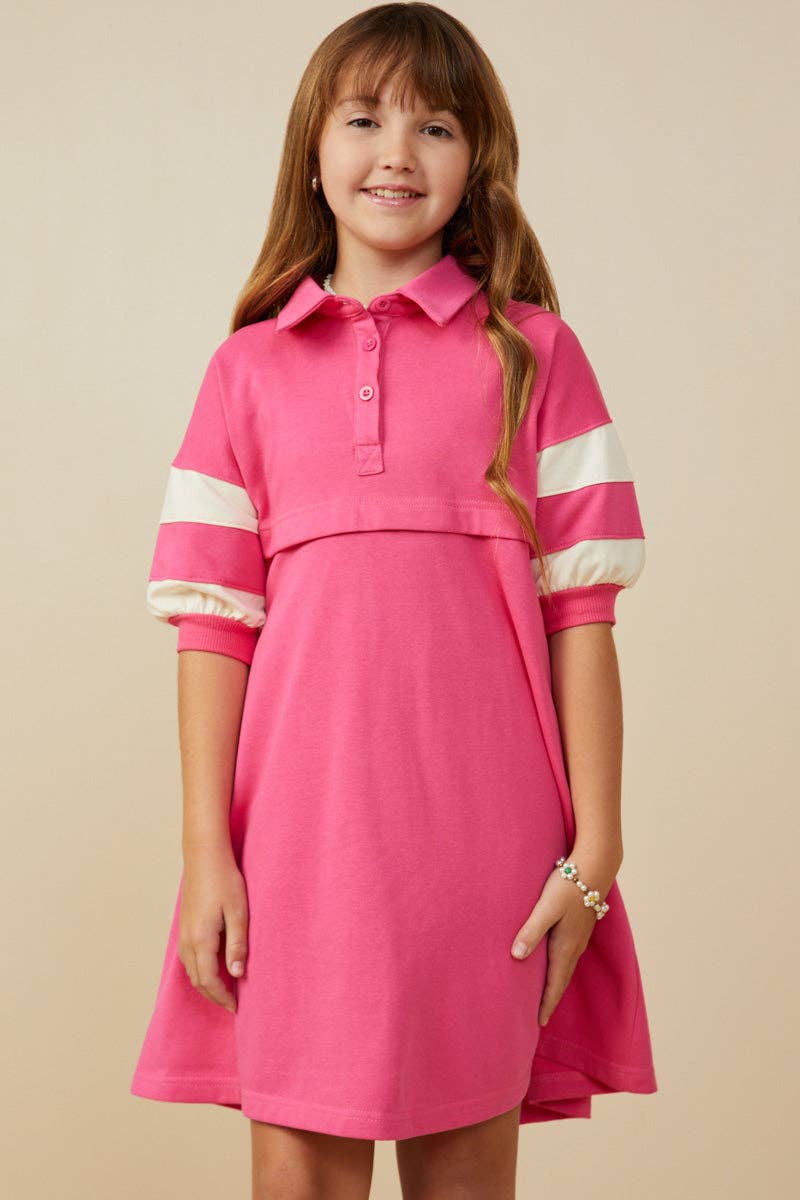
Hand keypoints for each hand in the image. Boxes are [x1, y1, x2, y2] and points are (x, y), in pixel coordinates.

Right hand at [178, 847, 248, 1013]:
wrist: (204, 857)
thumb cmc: (225, 881)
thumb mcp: (238, 913)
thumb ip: (238, 945)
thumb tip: (237, 975)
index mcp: (201, 939)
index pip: (209, 981)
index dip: (222, 997)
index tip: (236, 1007)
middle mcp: (187, 940)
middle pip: (197, 980)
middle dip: (214, 995)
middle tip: (232, 1004)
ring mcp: (183, 933)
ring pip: (191, 970)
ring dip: (206, 984)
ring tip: (225, 990)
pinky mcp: (185, 926)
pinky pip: (189, 958)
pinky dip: (200, 970)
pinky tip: (214, 968)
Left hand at [509, 845, 620, 1025]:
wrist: (595, 866)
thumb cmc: (567, 885)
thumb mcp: (545, 908)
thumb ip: (530, 931)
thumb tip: (516, 957)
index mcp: (565, 946)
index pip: (554, 983)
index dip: (546, 1003)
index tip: (539, 1023)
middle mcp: (574, 946)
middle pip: (561, 979)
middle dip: (551, 999)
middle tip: (541, 1017)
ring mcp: (579, 936)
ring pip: (566, 967)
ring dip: (557, 983)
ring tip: (546, 995)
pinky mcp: (580, 925)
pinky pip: (569, 955)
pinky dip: (561, 967)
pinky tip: (555, 963)